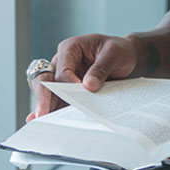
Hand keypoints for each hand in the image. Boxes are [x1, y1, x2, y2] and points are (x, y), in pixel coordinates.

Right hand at [25, 33, 139, 121]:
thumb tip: (88, 86)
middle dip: (43, 96)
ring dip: (46, 106)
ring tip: (44, 121)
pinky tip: (44, 120)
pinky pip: (57, 100)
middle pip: (45, 79)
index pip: (62, 70)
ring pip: (48, 92)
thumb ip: (101, 68)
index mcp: (70, 48)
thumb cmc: (118, 50)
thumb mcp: (114, 54)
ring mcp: (63, 76)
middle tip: (42, 113)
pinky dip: (52, 109)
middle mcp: (62, 61)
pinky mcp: (68, 89)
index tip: (78, 96)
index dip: (68, 85)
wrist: (127, 57)